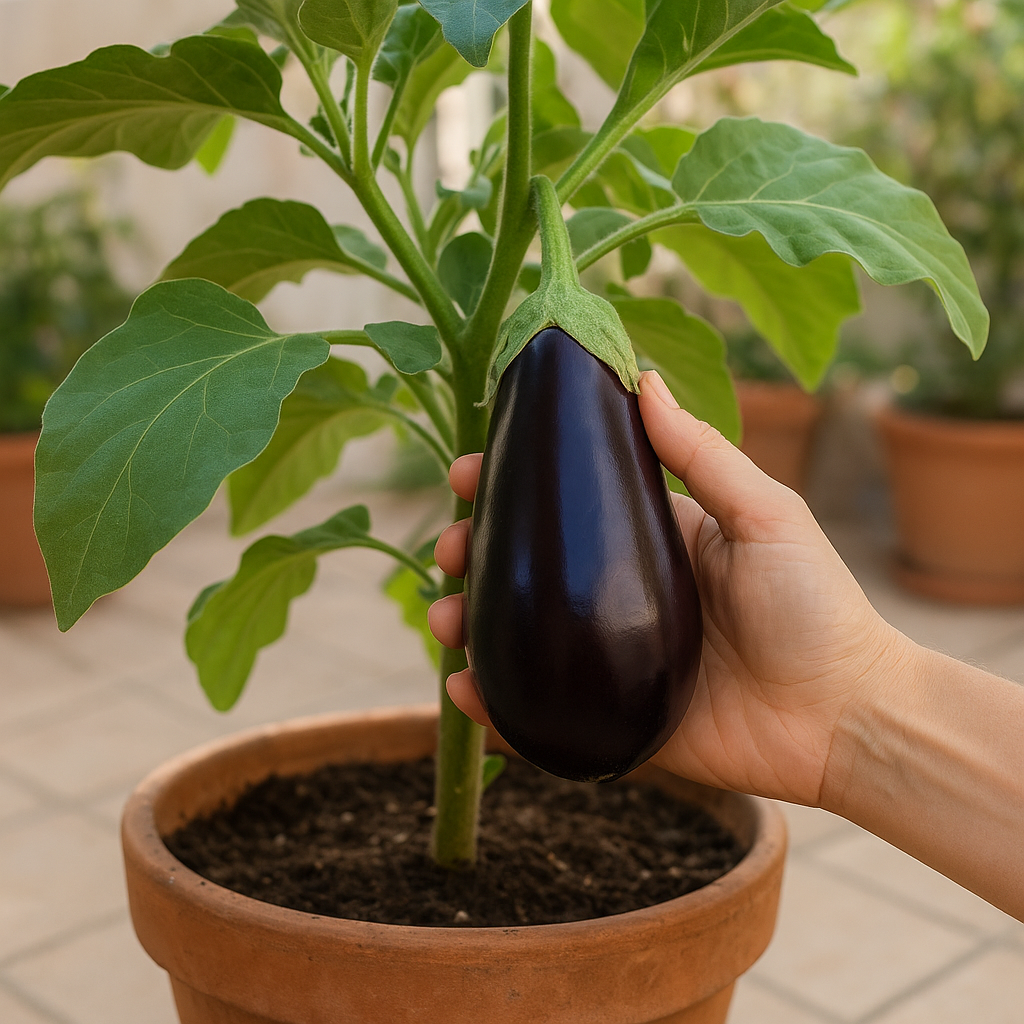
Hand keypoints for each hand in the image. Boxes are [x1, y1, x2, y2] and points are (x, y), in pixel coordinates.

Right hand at [428, 370, 909, 807]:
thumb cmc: (816, 607)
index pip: (565, 507)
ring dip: (469, 625)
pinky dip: (495, 707)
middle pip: (527, 572)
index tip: (466, 472)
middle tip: (450, 550)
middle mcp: (619, 600)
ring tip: (445, 619)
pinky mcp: (614, 723)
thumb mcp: (764, 514)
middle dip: (473, 555)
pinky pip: (541, 714)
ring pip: (520, 640)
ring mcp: (610, 663)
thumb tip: (643, 380)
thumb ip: (700, 454)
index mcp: (651, 545)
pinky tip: (465, 689)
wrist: (846, 715)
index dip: (510, 487)